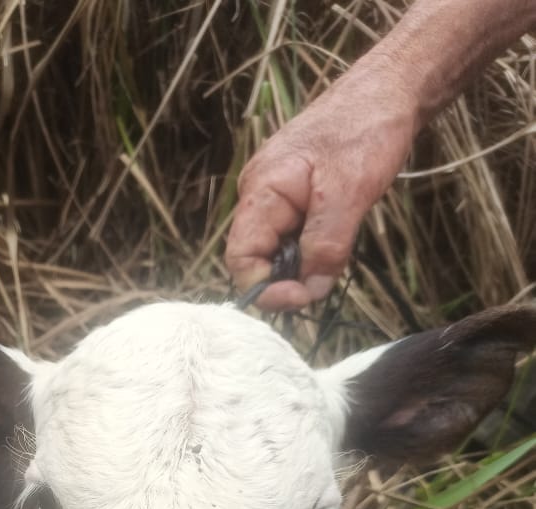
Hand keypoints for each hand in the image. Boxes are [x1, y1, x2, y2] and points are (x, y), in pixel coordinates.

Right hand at [225, 65, 417, 309]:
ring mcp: (277, 195)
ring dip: (304, 263)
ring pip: (279, 250)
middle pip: (258, 259)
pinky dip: (314, 247)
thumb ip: (325, 247)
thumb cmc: (366, 129)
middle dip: (288, 278)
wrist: (390, 88)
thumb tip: (309, 292)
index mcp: (261, 191)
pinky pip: (295, 235)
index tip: (303, 297)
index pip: (240, 259)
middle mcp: (260, 195)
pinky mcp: (296, 195)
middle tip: (326, 278)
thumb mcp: (349, 194)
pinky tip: (338, 235)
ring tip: (338, 248)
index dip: (265, 288)